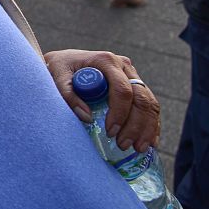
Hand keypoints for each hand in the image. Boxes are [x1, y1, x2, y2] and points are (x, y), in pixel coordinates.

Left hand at [44, 49, 159, 152]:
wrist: (65, 61)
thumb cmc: (58, 67)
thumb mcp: (56, 76)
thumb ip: (67, 94)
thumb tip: (87, 117)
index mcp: (106, 61)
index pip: (121, 89)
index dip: (120, 113)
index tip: (110, 132)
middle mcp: (123, 66)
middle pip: (141, 98)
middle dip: (135, 125)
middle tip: (124, 145)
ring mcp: (132, 76)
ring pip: (150, 103)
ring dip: (147, 128)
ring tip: (138, 148)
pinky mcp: (135, 86)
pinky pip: (150, 106)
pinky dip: (152, 125)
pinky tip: (150, 141)